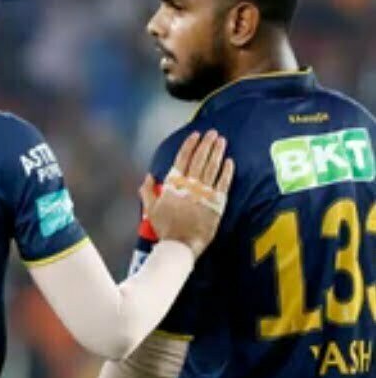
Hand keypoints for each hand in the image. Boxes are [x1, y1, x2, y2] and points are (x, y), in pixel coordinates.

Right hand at [140, 130, 234, 257]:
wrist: (180, 244)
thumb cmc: (165, 228)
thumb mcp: (150, 209)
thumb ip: (148, 191)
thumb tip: (148, 177)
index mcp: (173, 184)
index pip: (182, 158)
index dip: (189, 145)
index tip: (195, 134)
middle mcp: (190, 185)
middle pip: (199, 159)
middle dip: (206, 144)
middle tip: (213, 133)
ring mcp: (204, 193)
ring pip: (212, 167)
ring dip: (217, 152)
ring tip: (222, 141)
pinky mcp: (217, 202)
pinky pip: (223, 183)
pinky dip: (227, 171)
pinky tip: (230, 161)